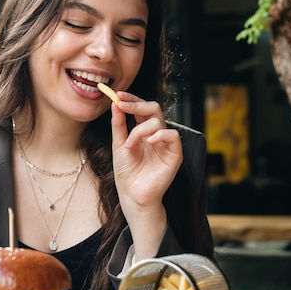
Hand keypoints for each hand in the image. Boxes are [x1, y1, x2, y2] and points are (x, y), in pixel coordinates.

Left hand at [109, 91, 182, 255]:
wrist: (132, 195)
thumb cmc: (126, 172)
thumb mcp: (118, 144)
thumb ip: (118, 124)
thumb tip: (115, 103)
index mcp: (144, 131)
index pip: (141, 108)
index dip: (131, 99)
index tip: (117, 95)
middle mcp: (156, 134)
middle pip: (153, 108)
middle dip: (136, 104)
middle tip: (122, 105)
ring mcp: (166, 143)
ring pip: (158, 121)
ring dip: (139, 129)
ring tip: (129, 145)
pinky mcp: (175, 154)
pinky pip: (172, 135)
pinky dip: (159, 135)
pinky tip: (147, 142)